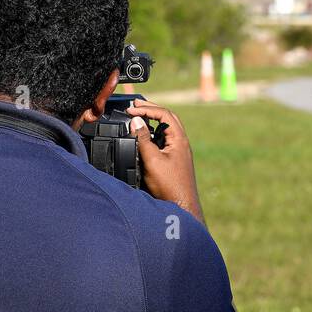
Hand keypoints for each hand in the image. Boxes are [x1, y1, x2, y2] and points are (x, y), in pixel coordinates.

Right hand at [127, 102, 204, 222]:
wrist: (181, 206)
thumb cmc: (169, 186)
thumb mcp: (152, 160)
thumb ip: (143, 139)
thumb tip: (135, 120)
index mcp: (179, 139)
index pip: (164, 113)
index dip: (147, 108)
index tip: (131, 110)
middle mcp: (181, 142)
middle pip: (167, 117)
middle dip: (151, 109)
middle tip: (135, 105)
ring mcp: (178, 151)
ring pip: (166, 129)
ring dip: (153, 120)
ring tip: (138, 117)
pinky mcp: (174, 160)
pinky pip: (164, 140)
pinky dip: (153, 133)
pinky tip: (144, 137)